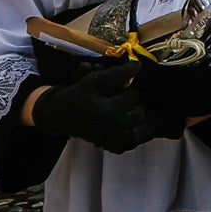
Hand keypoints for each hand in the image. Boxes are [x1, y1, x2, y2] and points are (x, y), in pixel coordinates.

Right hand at [25, 69, 167, 152]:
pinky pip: (127, 144)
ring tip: (152, 115)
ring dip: (145, 124)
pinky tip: (138, 129)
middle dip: (140, 105)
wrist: (58, 114)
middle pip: (139, 116)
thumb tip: (138, 66)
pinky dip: (135, 137)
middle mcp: (111, 126)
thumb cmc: (76, 95)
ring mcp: (109, 137)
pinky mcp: (106, 143)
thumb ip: (117, 73)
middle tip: (136, 99)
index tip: (129, 86)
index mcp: (108, 110)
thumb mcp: (94, 79)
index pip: (133, 97)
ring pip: (137, 134)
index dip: (133, 89)